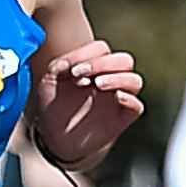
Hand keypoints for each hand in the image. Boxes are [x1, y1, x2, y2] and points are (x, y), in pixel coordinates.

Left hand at [30, 38, 143, 167]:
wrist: (54, 137)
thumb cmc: (54, 104)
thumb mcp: (49, 82)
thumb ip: (58, 67)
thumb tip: (68, 63)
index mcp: (94, 66)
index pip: (102, 49)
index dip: (88, 54)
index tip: (70, 70)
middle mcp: (110, 79)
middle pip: (124, 60)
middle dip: (103, 63)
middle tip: (82, 73)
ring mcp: (117, 98)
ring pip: (135, 81)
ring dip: (118, 78)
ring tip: (98, 84)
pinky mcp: (121, 118)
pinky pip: (136, 106)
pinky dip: (129, 99)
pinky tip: (116, 97)